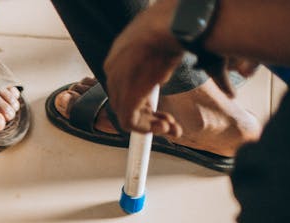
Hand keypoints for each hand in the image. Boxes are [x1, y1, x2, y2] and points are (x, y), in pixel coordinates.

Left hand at [103, 0, 185, 135]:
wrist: (174, 25)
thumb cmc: (175, 29)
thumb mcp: (166, 48)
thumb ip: (163, 68)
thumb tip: (176, 80)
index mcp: (120, 56)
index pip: (125, 86)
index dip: (144, 101)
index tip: (160, 110)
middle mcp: (114, 71)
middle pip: (126, 103)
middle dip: (150, 117)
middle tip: (170, 124)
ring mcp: (118, 85)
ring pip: (128, 115)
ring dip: (151, 126)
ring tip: (171, 128)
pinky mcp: (127, 97)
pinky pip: (129, 122)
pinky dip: (147, 129)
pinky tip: (165, 128)